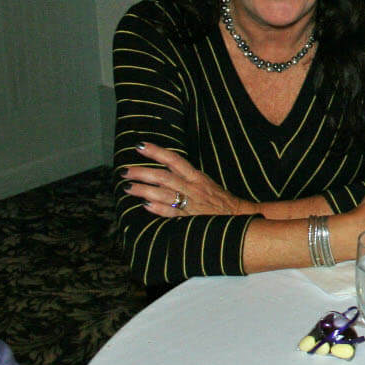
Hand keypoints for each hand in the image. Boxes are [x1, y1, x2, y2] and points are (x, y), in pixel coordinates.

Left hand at [123, 143, 249, 217]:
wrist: (239, 217)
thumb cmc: (219, 200)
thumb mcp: (205, 182)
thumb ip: (185, 176)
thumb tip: (164, 167)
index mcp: (197, 177)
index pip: (174, 159)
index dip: (157, 151)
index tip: (140, 145)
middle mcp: (193, 188)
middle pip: (164, 176)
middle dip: (143, 172)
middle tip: (125, 171)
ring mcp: (192, 203)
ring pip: (165, 194)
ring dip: (145, 190)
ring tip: (128, 187)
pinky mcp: (191, 219)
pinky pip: (172, 213)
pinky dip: (158, 209)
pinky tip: (145, 205)